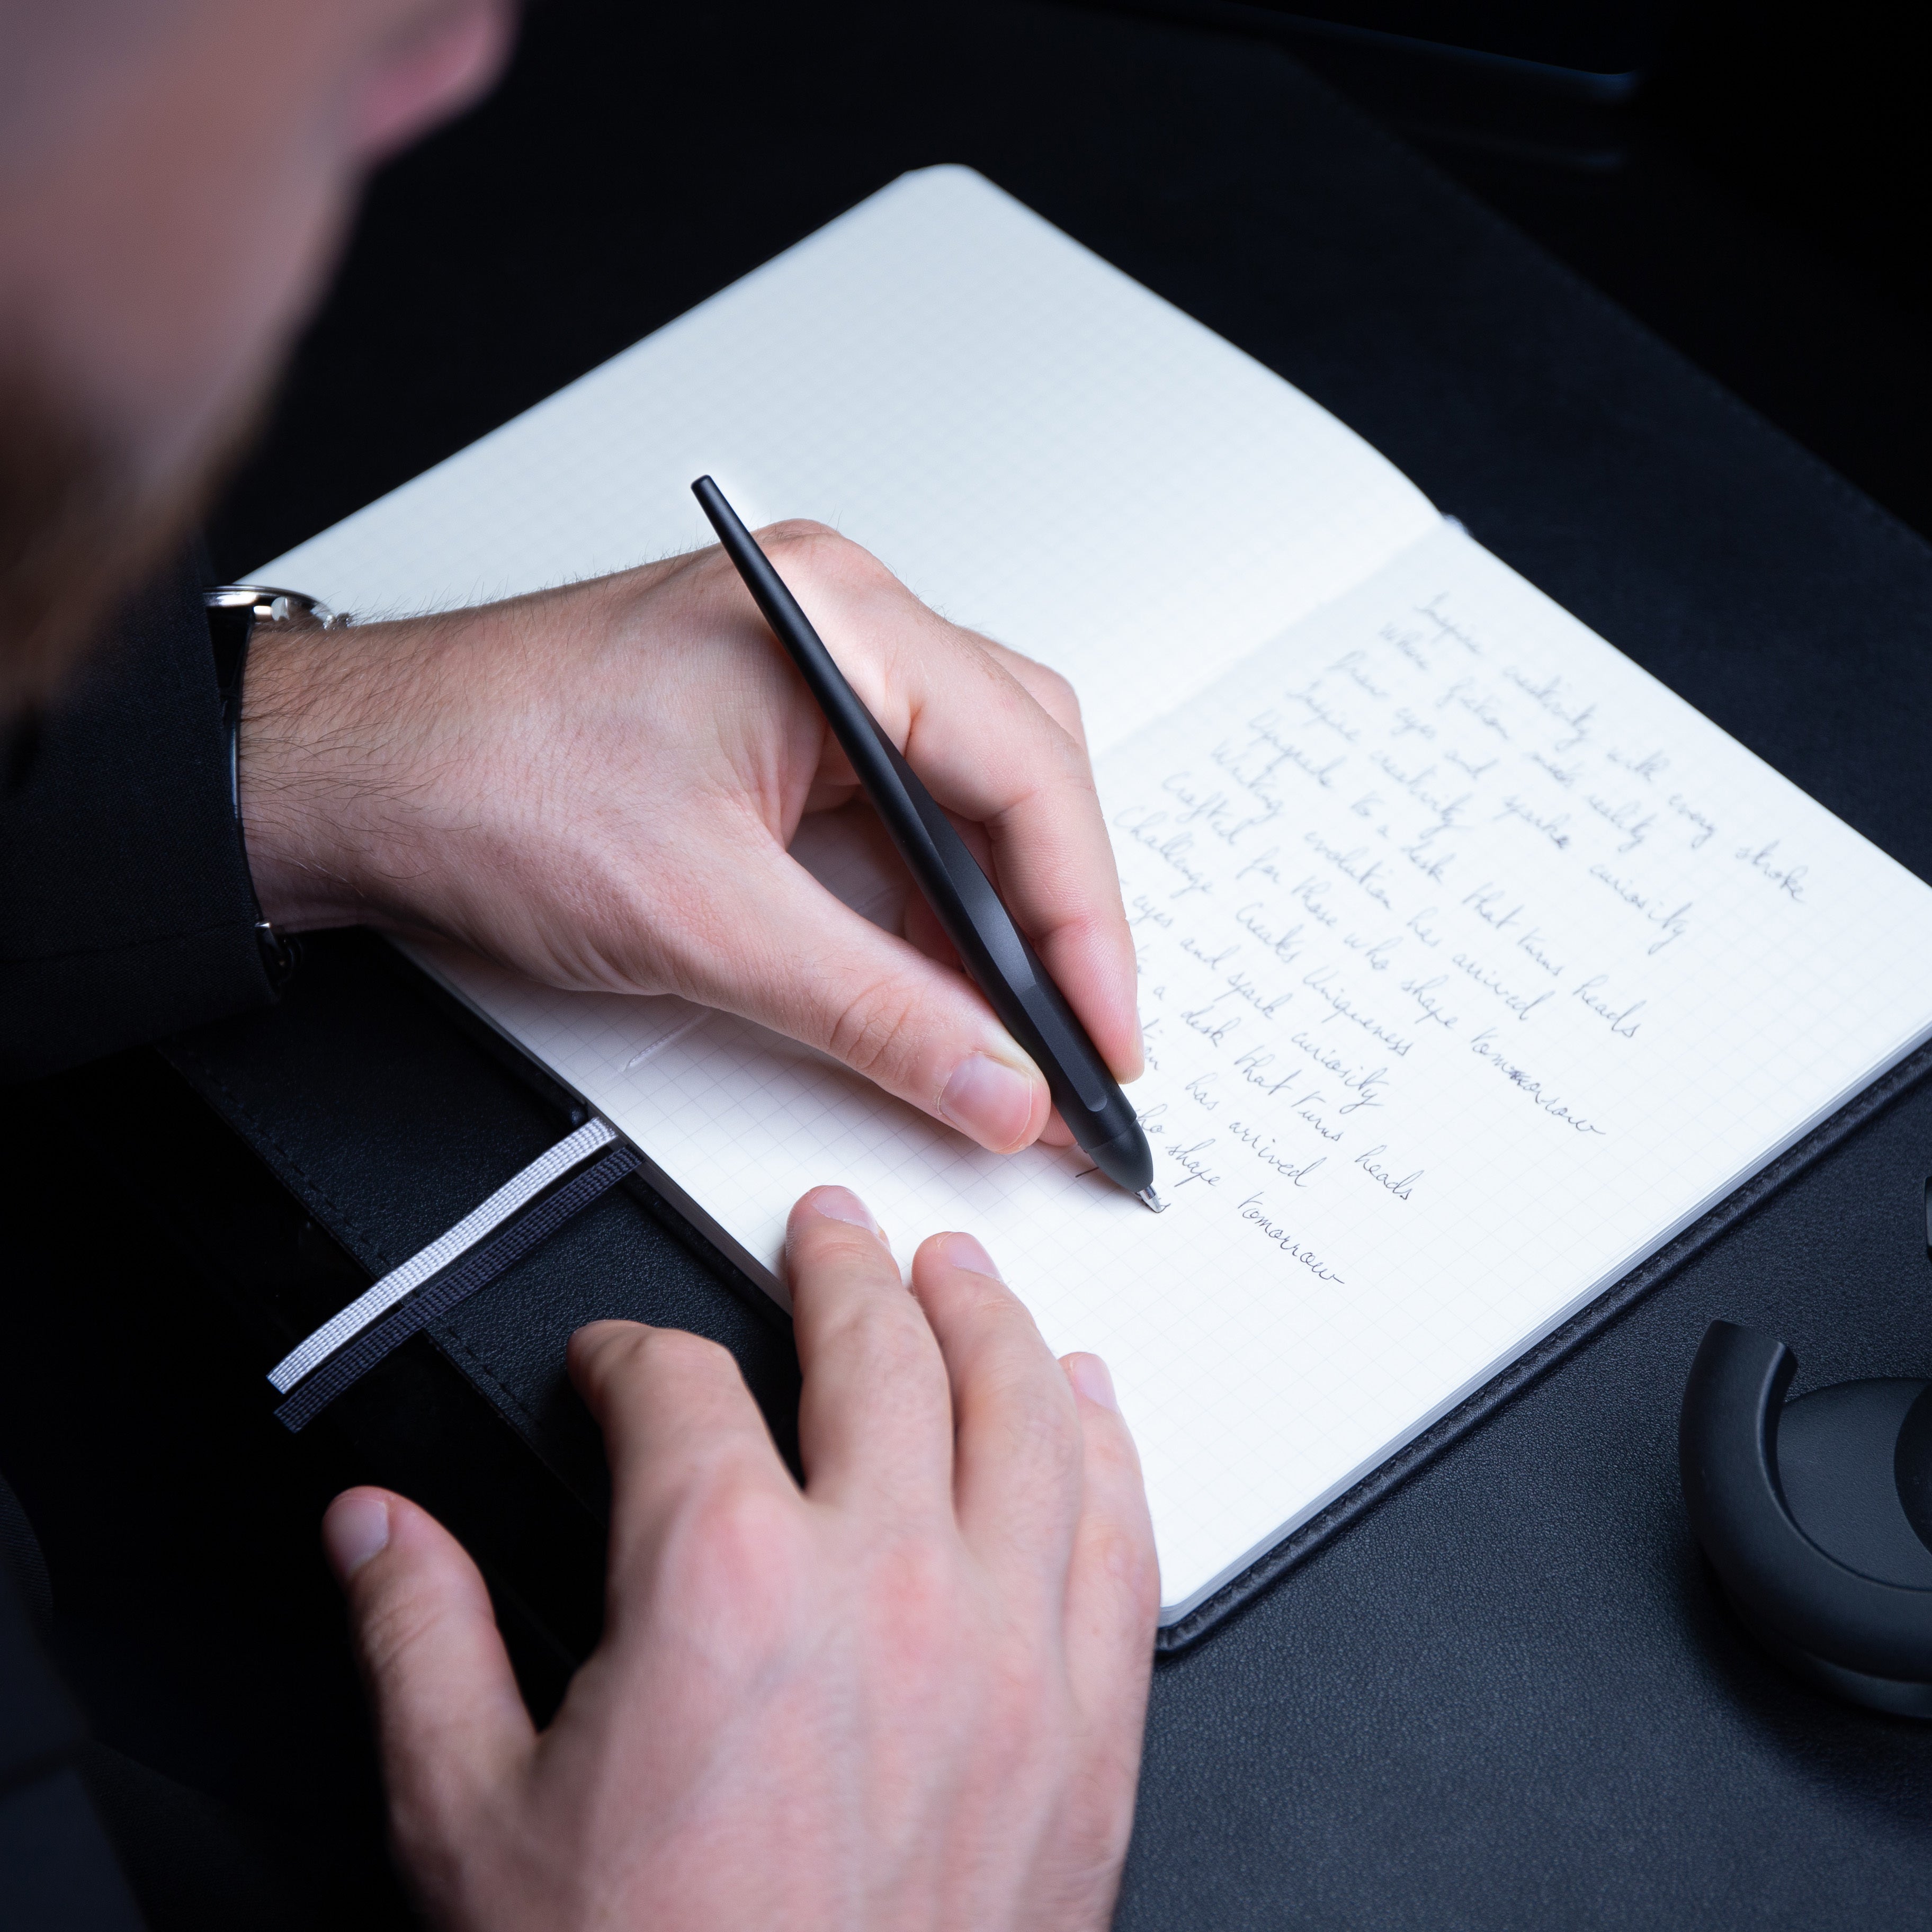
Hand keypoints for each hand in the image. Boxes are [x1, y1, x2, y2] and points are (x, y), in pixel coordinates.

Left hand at [240, 525, 1139, 1153]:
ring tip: (1029, 1032)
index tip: (1106, 1036)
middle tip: (1087, 1040)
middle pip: (1025, 769)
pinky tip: (948, 986)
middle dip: (1063, 914)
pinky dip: (934, 908)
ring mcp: (813, 676)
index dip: (1085, 921)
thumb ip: (875, 1011)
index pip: (1026, 770)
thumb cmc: (481, 781)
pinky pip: (901, 818)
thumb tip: (998, 1084)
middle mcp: (841, 628)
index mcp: (839, 619)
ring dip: (1004, 917)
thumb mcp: (702, 920)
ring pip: (971, 797)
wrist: (346, 778)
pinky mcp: (780, 734)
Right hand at [322, 1185, 1159, 1929]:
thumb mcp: (468, 1818)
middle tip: (830, 1229)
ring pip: (1023, 1411)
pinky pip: (1119, 1535)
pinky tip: (1086, 1403)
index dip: (634, 1355)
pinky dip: (1104, 1444)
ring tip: (960, 1271)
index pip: (680, 1388)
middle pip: (879, 1351)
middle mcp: (883, 1588)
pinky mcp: (1089, 1729)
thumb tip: (375, 1529)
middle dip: (842, 1269)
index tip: (620, 1364)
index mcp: (722, 1582)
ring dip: (988, 1318)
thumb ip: (422, 1637)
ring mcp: (1005, 1651)